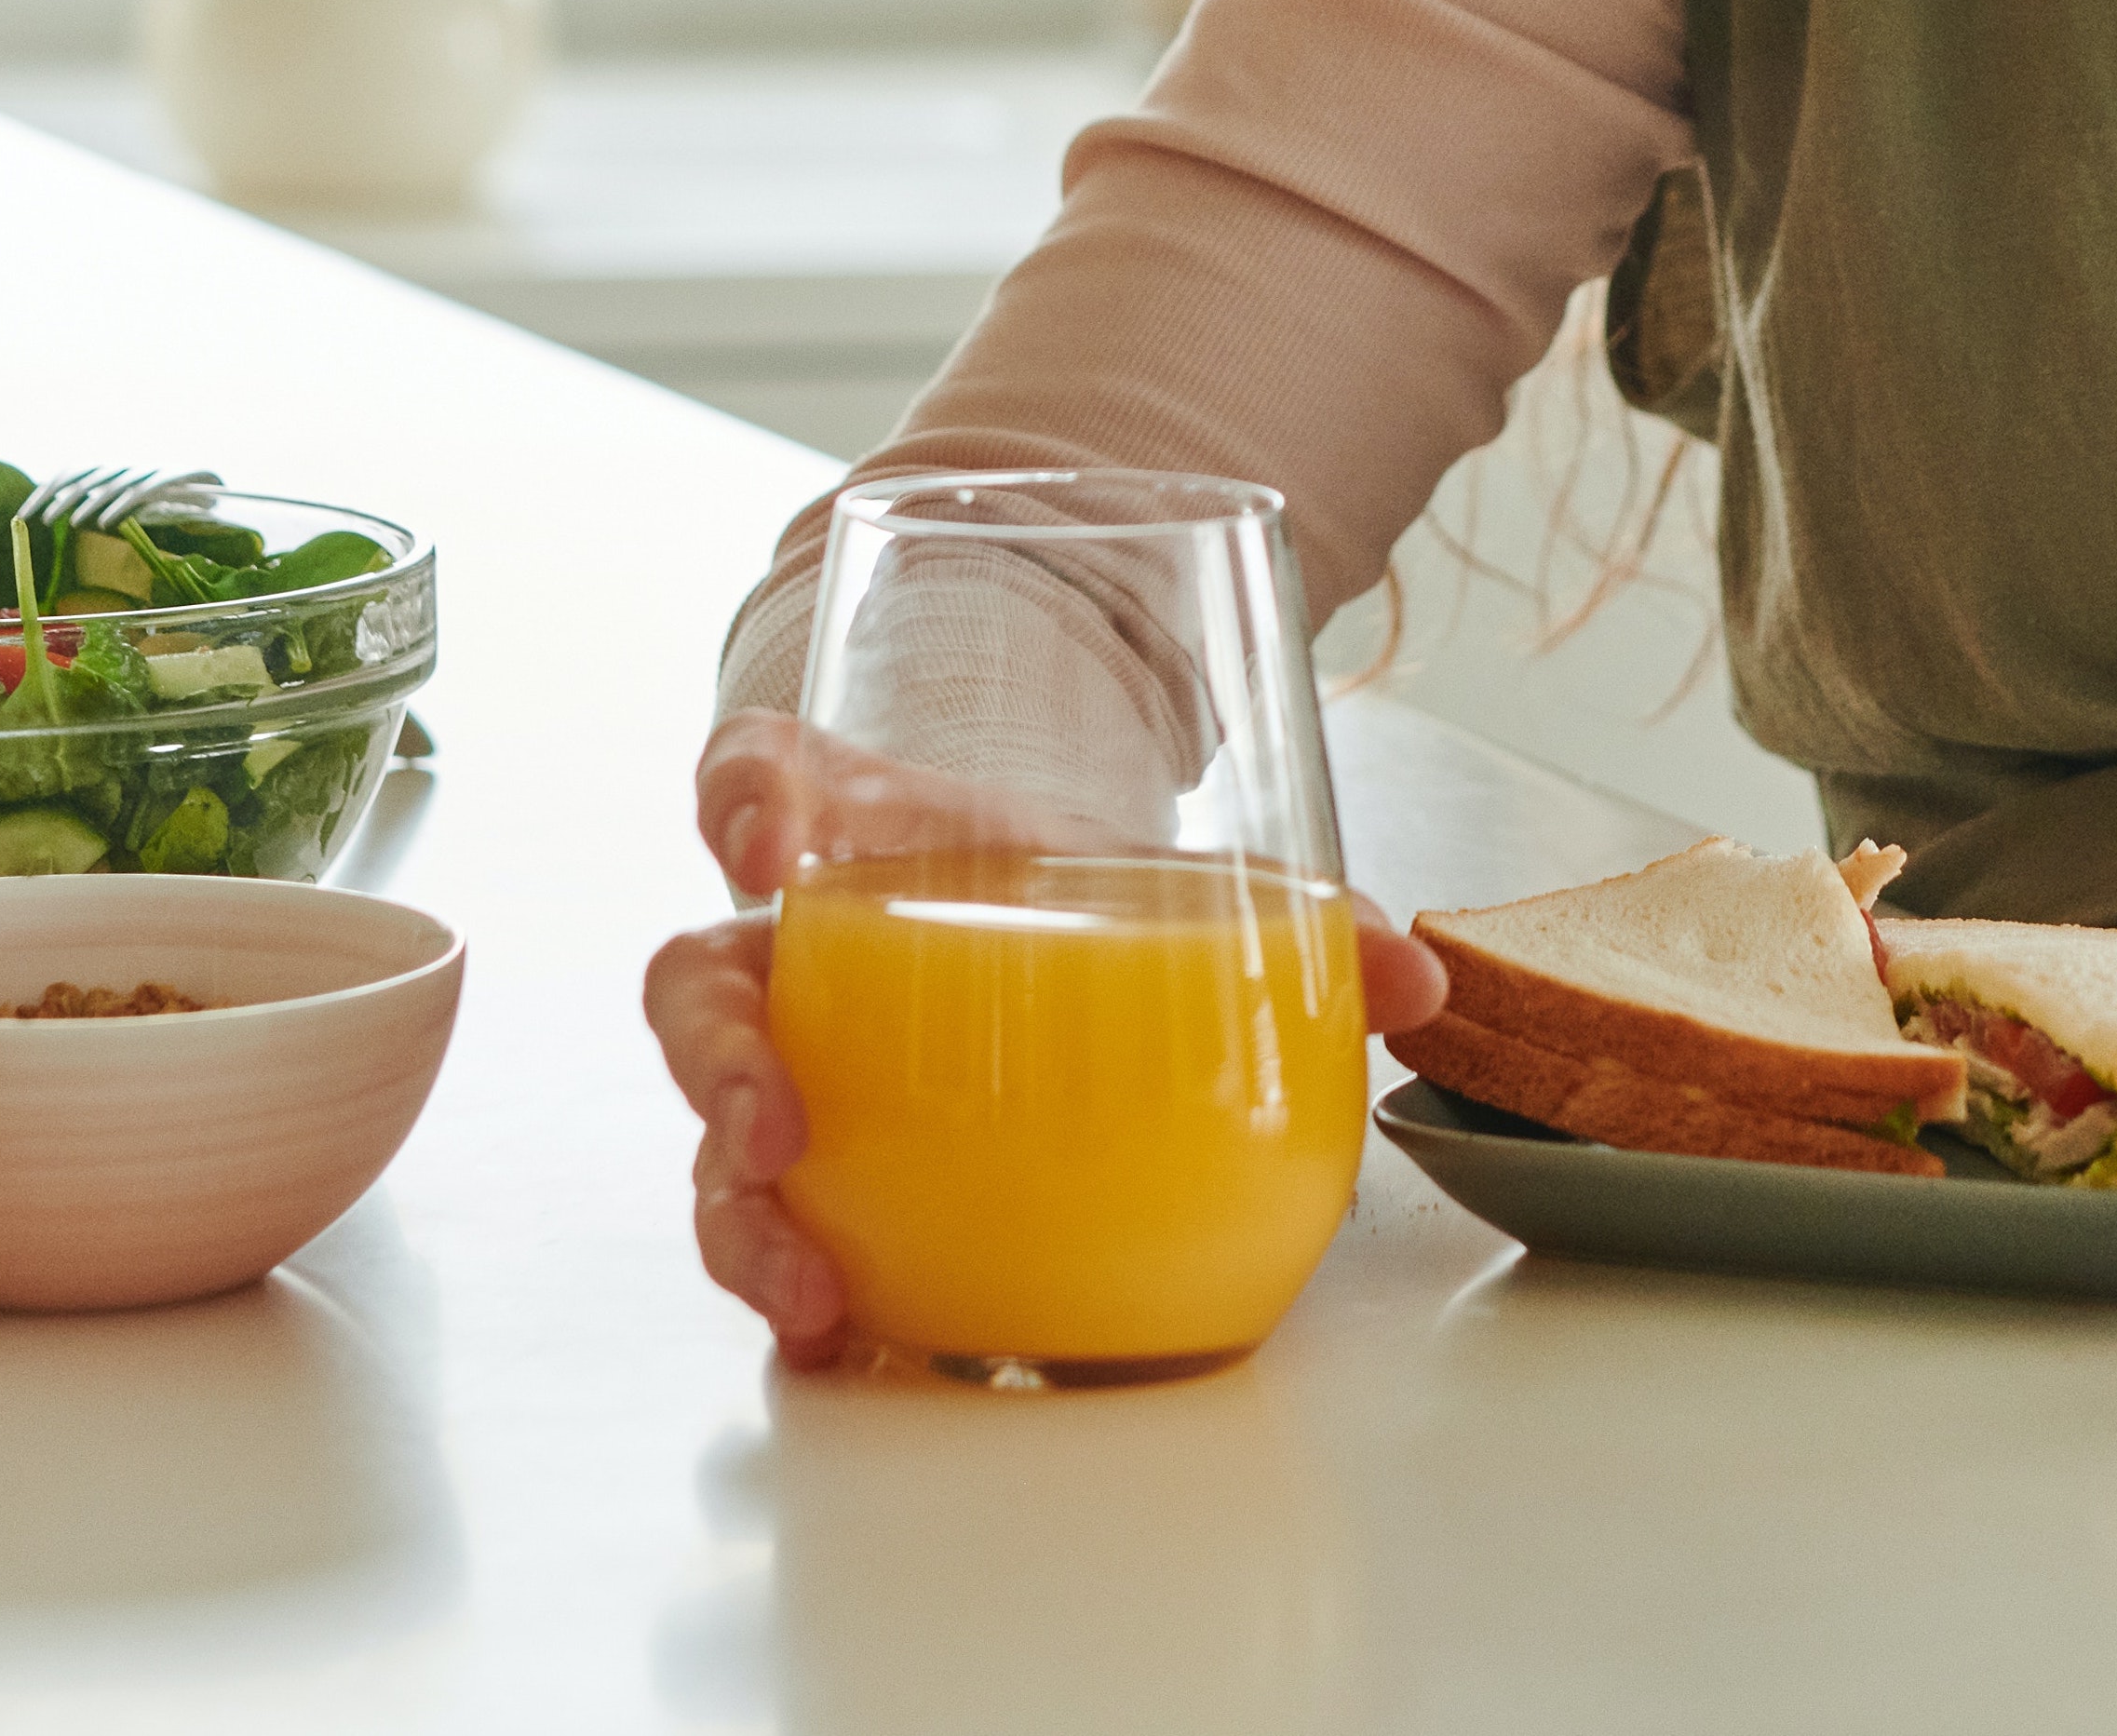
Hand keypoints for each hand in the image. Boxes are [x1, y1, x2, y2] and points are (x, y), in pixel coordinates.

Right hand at [643, 713, 1455, 1368]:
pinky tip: (843, 1342)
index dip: (744, 796)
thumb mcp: (1161, 879)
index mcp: (859, 832)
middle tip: (772, 1129)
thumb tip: (1416, 976)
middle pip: (700, 989)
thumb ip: (1295, 916)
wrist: (1036, 934)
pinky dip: (797, 1287)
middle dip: (722, 1063)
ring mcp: (792, 1064)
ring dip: (744, 1218)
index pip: (761, 773)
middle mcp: (795, 950)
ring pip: (716, 1134)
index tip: (766, 837)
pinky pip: (773, 1227)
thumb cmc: (1063, 889)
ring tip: (808, 1296)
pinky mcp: (816, 1171)